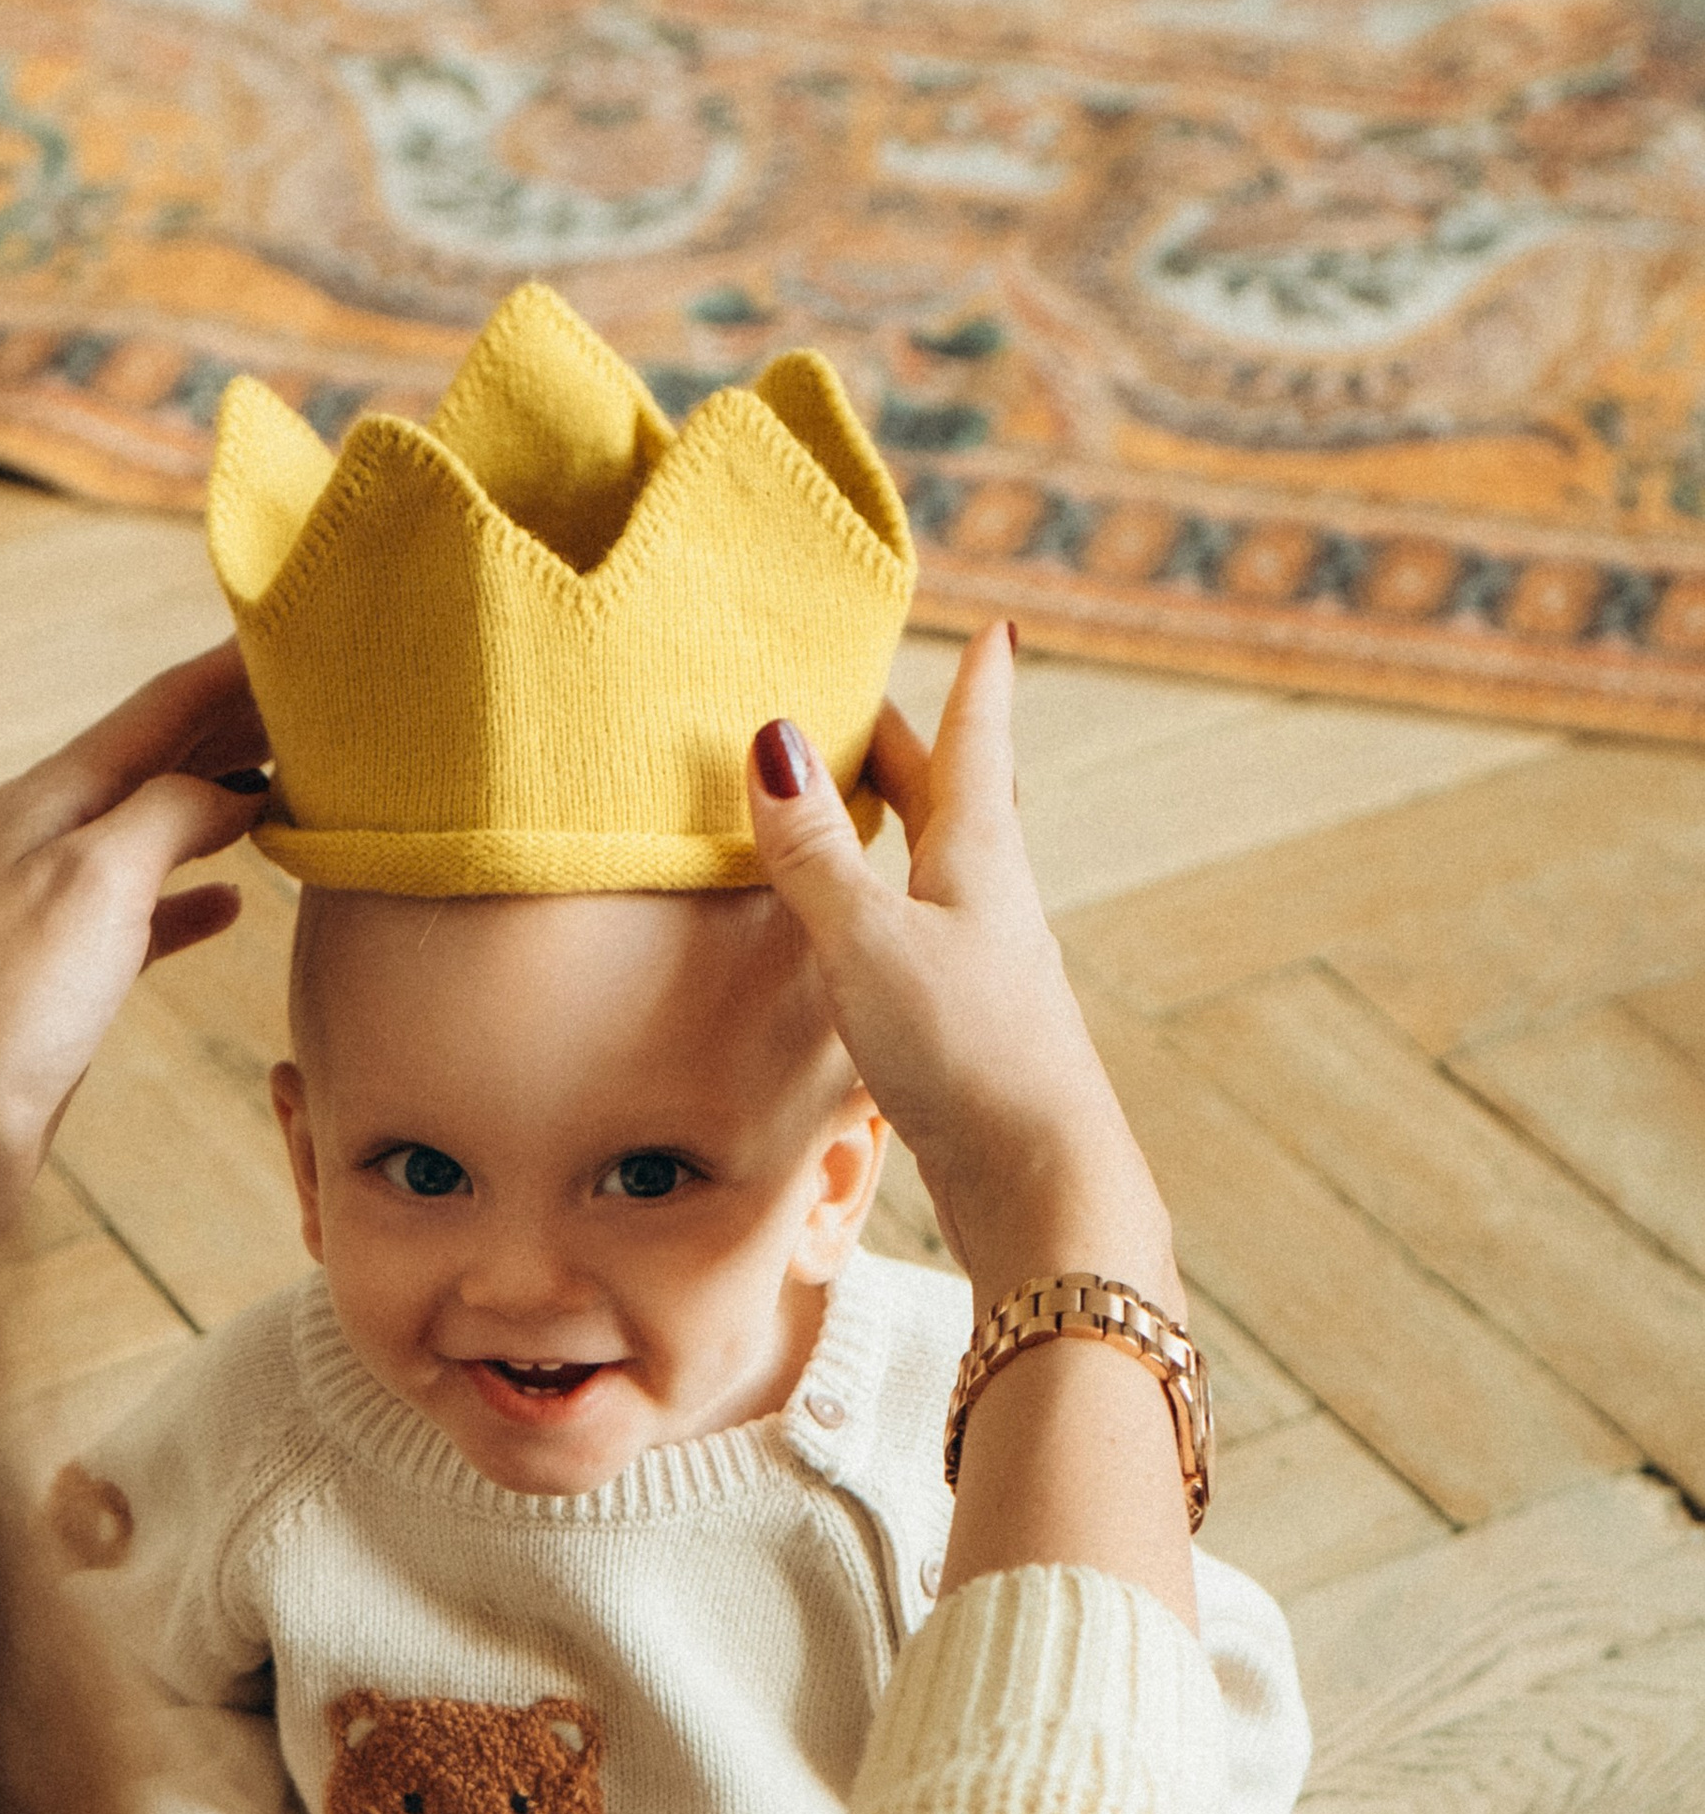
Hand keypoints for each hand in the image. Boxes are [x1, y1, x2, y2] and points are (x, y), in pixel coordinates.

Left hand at [0, 645, 270, 1196]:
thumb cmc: (15, 1001)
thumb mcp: (100, 879)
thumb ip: (169, 814)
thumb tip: (231, 790)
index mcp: (50, 797)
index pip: (158, 708)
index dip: (231, 672)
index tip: (298, 643)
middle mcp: (47, 835)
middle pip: (158, 758)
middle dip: (236, 727)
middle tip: (316, 708)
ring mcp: (55, 901)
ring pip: (155, 827)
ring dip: (222, 801)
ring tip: (291, 786)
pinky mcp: (67, 968)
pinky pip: (143, 909)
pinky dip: (194, 894)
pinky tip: (232, 905)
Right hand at [747, 628, 1174, 1308]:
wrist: (1038, 1182)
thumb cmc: (964, 1052)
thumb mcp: (870, 941)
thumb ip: (817, 853)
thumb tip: (774, 741)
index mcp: (978, 860)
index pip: (972, 748)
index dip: (977, 687)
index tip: (996, 631)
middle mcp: (992, 905)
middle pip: (952, 807)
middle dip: (910, 756)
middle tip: (870, 714)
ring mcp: (986, 970)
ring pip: (941, 877)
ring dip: (901, 836)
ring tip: (859, 816)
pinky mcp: (970, 1033)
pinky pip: (923, 942)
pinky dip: (888, 913)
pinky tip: (865, 942)